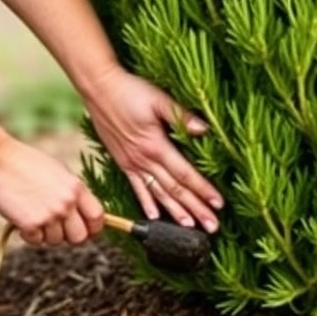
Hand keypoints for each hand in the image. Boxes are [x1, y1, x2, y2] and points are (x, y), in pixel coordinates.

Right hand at [0, 139, 104, 246]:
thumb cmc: (26, 163)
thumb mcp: (60, 173)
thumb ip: (73, 193)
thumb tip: (84, 214)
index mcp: (77, 188)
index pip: (98, 218)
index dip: (94, 228)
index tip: (87, 230)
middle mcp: (67, 203)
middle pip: (80, 237)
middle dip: (69, 237)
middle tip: (58, 230)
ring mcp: (49, 215)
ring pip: (56, 241)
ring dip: (46, 234)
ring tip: (35, 217)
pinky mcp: (30, 223)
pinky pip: (36, 241)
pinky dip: (29, 235)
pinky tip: (22, 220)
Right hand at [81, 65, 223, 232]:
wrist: (98, 88)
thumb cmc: (130, 90)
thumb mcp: (159, 99)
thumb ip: (182, 116)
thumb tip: (206, 130)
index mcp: (156, 146)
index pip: (186, 175)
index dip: (203, 191)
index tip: (218, 205)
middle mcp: (144, 160)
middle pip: (175, 190)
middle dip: (195, 210)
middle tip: (212, 227)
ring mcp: (132, 163)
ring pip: (158, 194)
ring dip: (175, 212)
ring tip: (190, 226)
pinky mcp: (123, 162)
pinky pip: (137, 187)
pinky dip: (146, 203)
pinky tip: (153, 216)